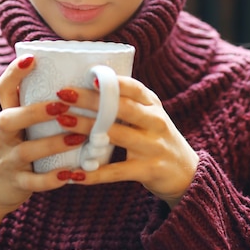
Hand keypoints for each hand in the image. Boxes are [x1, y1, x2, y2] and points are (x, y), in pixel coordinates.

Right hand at [0, 55, 88, 215]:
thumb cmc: (17, 147)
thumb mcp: (20, 126)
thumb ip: (37, 106)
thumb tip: (76, 79)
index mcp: (8, 116)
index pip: (3, 89)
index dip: (14, 73)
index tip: (32, 58)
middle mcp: (5, 136)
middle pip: (9, 119)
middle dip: (35, 111)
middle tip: (62, 105)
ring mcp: (8, 161)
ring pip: (26, 151)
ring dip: (53, 143)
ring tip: (79, 137)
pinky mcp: (16, 184)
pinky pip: (34, 183)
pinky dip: (52, 179)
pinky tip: (71, 174)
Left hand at [55, 77, 198, 207]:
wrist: (186, 173)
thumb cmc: (156, 137)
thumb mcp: (149, 115)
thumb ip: (126, 102)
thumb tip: (88, 85)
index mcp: (152, 104)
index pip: (133, 87)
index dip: (111, 82)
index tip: (87, 76)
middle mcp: (156, 121)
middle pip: (122, 107)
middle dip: (91, 100)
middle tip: (63, 95)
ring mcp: (153, 146)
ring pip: (116, 135)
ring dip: (87, 129)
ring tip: (63, 122)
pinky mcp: (149, 171)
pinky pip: (117, 172)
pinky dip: (94, 173)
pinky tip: (74, 173)